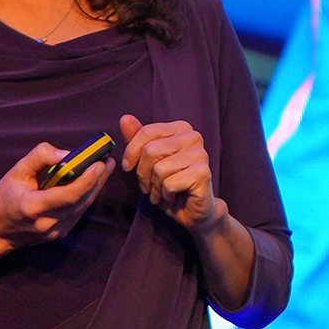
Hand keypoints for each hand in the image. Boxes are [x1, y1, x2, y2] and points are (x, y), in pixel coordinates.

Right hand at [0, 142, 110, 249]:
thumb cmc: (4, 197)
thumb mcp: (16, 171)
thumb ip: (40, 158)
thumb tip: (67, 154)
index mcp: (34, 206)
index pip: (69, 194)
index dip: (87, 179)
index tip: (99, 162)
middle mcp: (47, 222)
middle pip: (81, 200)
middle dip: (98, 179)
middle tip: (107, 160)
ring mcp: (55, 232)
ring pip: (83, 207)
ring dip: (95, 187)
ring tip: (104, 168)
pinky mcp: (60, 234)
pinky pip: (78, 212)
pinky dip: (86, 196)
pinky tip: (91, 183)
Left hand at [120, 114, 223, 234]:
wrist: (193, 210)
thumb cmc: (171, 185)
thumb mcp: (149, 161)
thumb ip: (138, 139)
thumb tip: (125, 118)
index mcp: (181, 128)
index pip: (146, 132)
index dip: (131, 152)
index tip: (128, 167)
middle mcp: (193, 137)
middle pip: (151, 151)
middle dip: (144, 174)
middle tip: (150, 186)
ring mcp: (200, 154)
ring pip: (159, 169)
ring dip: (155, 188)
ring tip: (162, 193)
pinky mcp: (203, 173)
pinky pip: (169, 183)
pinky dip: (166, 195)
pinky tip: (173, 198)